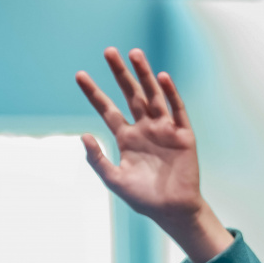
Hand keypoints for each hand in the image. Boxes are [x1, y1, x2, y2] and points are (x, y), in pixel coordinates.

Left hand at [76, 48, 232, 262]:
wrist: (173, 211)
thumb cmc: (144, 199)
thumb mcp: (114, 179)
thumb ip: (97, 159)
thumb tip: (82, 135)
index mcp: (127, 138)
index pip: (107, 109)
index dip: (94, 93)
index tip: (79, 75)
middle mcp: (145, 129)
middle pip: (131, 95)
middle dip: (120, 74)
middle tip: (108, 52)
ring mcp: (164, 130)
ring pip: (153, 96)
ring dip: (145, 75)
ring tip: (134, 54)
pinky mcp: (183, 135)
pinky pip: (177, 110)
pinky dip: (170, 94)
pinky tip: (162, 78)